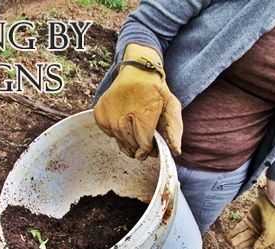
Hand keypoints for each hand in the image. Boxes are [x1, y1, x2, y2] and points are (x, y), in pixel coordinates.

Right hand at [94, 44, 182, 159]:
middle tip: (146, 137)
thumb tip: (175, 152)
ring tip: (136, 127)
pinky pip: (110, 135)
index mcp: (142, 114)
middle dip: (140, 147)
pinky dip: (118, 133)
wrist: (136, 70)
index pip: (143, 145)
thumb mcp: (171, 105)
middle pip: (132, 146)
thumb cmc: (155, 90)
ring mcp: (108, 116)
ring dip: (130, 141)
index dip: (150, 149)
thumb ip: (174, 130)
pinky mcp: (99, 115)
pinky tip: (124, 120)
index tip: (153, 146)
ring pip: (120, 142)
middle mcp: (121, 117)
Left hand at [228, 187, 274, 248]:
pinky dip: (234, 232)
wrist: (271, 201)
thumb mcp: (271, 233)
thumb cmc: (274, 218)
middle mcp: (261, 234)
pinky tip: (229, 236)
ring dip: (236, 239)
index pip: (259, 248)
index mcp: (270, 239)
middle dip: (241, 244)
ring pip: (244, 235)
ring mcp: (254, 226)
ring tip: (229, 242)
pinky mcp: (248, 220)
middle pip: (249, 241)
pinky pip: (240, 227)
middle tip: (233, 246)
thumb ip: (263, 243)